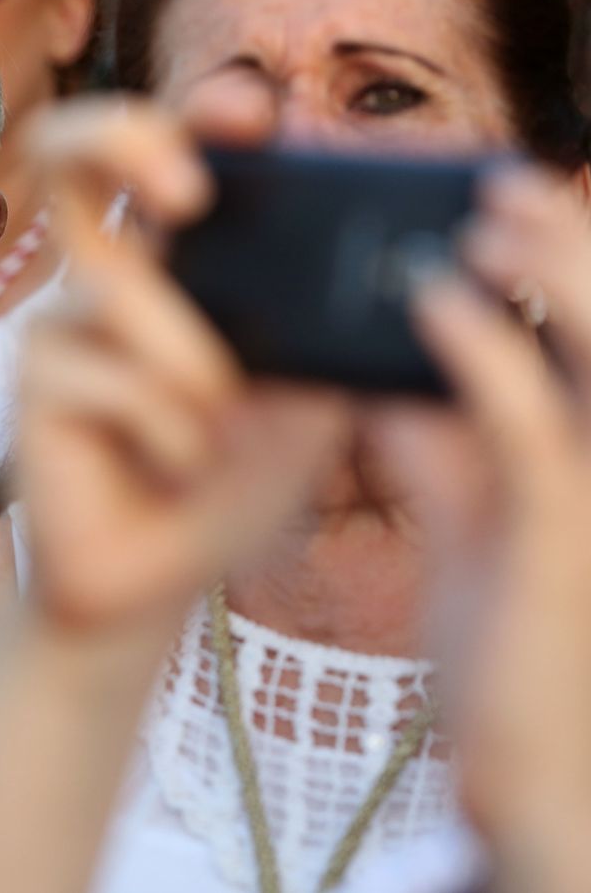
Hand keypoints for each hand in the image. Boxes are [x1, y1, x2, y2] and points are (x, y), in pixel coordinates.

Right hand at [12, 86, 349, 628]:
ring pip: (118, 291)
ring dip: (194, 369)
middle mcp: (106, 275)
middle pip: (70, 146)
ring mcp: (60, 323)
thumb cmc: (230, 483)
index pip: (168, 151)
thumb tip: (359, 271)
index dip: (197, 111)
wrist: (158, 578)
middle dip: (123, 137)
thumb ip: (322, 335)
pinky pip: (112, 377)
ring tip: (214, 432)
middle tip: (188, 196)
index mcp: (176, 261)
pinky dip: (169, 430)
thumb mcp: (305, 402)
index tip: (250, 117)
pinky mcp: (31, 380)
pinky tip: (172, 467)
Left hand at [391, 167, 590, 888]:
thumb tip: (385, 381)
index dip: (569, 257)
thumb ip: (440, 449)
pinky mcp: (563, 531)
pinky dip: (480, 347)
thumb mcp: (474, 526)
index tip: (503, 199)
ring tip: (486, 212)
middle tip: (499, 183)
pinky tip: (432, 301)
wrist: (537, 774)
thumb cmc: (512, 644)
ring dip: (551, 265)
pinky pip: (525, 416)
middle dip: (573, 239)